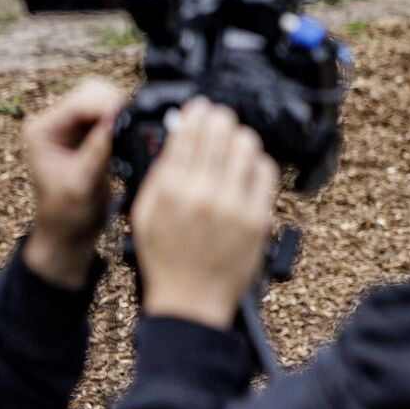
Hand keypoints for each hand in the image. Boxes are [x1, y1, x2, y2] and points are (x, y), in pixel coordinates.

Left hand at [20, 78, 126, 288]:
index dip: (108, 104)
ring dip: (123, 110)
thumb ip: (98, 149)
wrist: (68, 232)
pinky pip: (112, 112)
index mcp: (42, 130)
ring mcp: (72, 125)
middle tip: (135, 124)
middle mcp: (54, 122)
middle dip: (117, 103)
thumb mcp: (81, 183)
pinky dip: (125, 118)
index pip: (80, 100)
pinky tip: (131, 133)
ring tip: (134, 131)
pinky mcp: (89, 131)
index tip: (131, 115)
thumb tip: (120, 118)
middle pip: (93, 91)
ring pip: (106, 98)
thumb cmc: (66, 214)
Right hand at [131, 99, 278, 329]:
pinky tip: (248, 165)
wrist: (190, 301)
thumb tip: (176, 137)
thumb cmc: (165, 259)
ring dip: (240, 137)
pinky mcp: (258, 217)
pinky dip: (258, 162)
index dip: (196, 113)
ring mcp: (233, 206)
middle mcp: (202, 194)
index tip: (200, 106)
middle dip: (220, 118)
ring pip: (246, 146)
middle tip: (220, 118)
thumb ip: (158, 174)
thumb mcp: (144, 214)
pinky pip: (265, 172)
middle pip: (220, 132)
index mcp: (170, 192)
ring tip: (234, 140)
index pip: (187, 134)